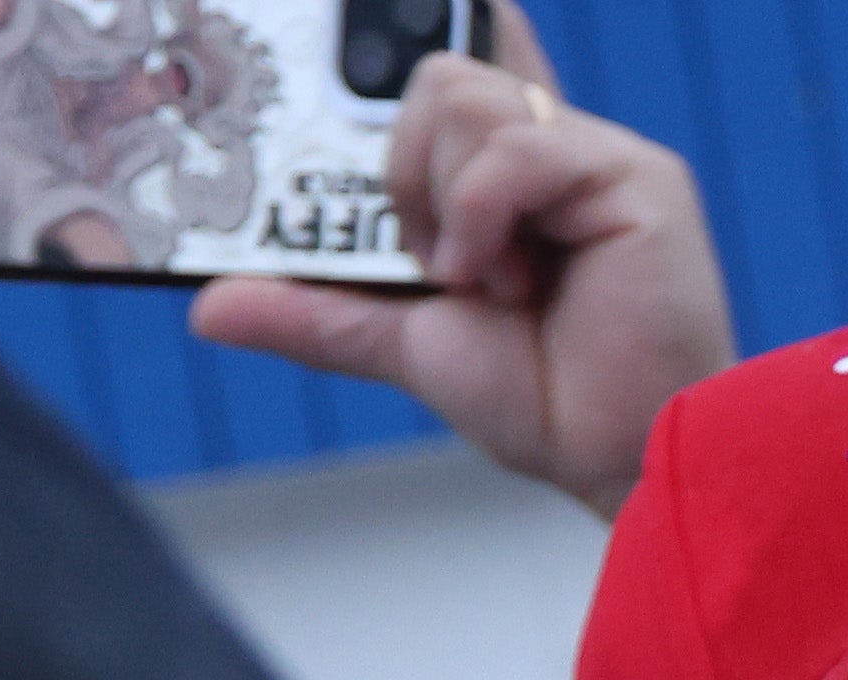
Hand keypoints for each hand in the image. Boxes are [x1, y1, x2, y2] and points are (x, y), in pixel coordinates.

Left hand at [187, 28, 730, 514]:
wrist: (626, 466)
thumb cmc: (551, 407)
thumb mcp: (405, 345)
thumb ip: (318, 312)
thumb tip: (209, 308)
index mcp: (508, 179)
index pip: (457, 64)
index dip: (412, 31)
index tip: (347, 24)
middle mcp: (554, 152)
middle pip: (437, 74)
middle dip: (401, 167)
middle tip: (432, 255)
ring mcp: (597, 157)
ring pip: (464, 96)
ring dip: (442, 198)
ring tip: (485, 279)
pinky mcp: (638, 177)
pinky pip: (516, 144)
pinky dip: (482, 214)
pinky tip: (507, 280)